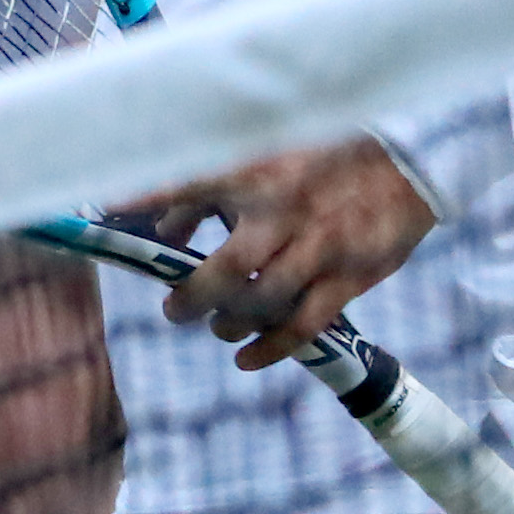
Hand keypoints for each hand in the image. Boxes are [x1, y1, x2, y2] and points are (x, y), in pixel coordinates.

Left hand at [124, 134, 435, 368]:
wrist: (409, 160)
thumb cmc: (327, 154)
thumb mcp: (267, 156)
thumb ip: (211, 189)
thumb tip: (165, 226)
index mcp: (258, 171)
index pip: (187, 183)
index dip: (143, 197)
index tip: (105, 210)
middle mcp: (284, 213)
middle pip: (224, 271)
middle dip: (190, 297)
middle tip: (173, 308)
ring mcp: (319, 249)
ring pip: (261, 303)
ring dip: (228, 322)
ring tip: (215, 325)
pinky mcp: (350, 277)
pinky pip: (303, 326)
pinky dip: (270, 349)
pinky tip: (245, 358)